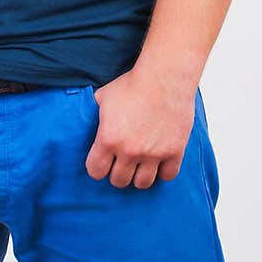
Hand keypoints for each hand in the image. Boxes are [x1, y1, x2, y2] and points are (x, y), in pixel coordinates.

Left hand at [84, 66, 195, 188]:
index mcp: (108, 139)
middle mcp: (130, 151)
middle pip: (119, 181)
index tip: (102, 161)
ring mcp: (153, 154)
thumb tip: (87, 119)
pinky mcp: (174, 152)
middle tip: (122, 162)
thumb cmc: (133, 84)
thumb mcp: (104, 96)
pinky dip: (163, 171)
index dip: (97, 167)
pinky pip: (167, 176)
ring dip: (139, 175)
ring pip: (142, 183)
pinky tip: (160, 162)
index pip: (95, 171)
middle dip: (118, 172)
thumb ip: (94, 114)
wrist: (164, 78)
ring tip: (140, 165)